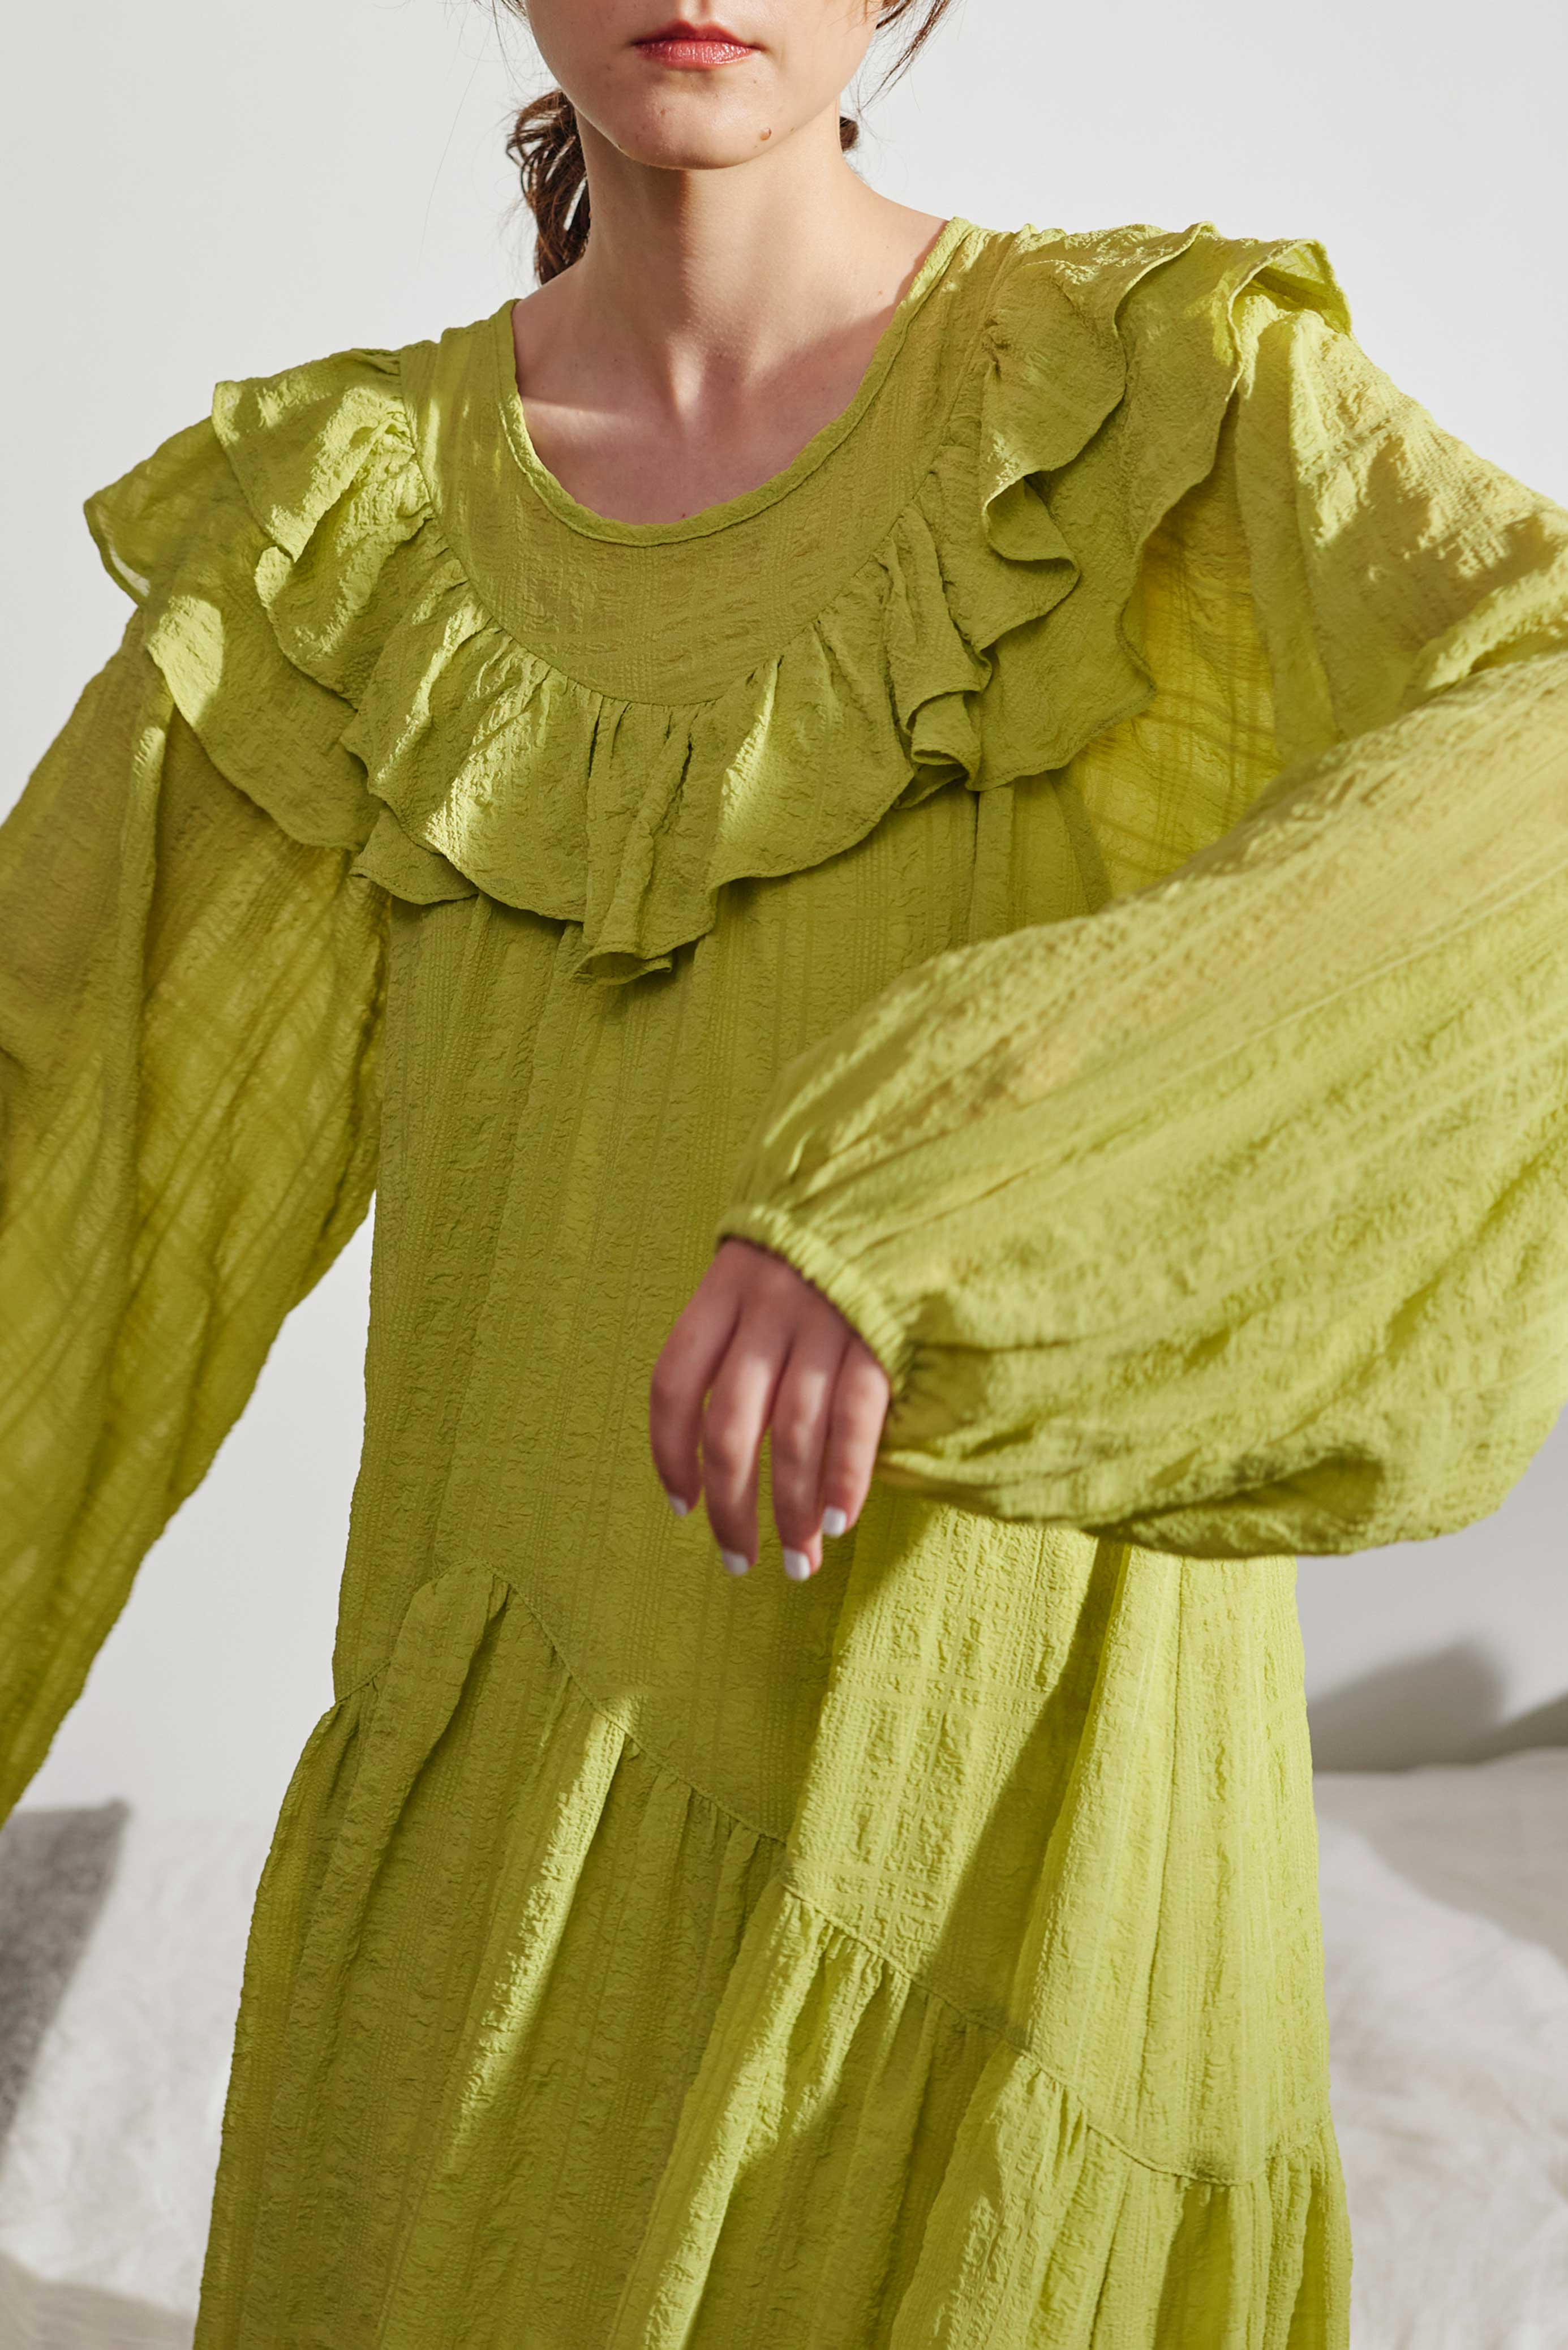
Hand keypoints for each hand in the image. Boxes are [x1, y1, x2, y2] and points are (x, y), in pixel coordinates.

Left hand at [649, 1237, 891, 1579]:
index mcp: (721, 1291)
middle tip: (741, 1561)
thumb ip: (733, 1331)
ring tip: (800, 1561)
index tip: (682, 1507)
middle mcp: (765, 1310)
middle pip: (731, 1428)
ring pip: (794, 1434)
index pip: (673, 1386)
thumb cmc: (819, 1238)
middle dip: (733, 1508)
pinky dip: (845, 1476)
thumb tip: (722, 1434)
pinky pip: (856, 1417)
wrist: (893, 1170)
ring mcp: (824, 1322)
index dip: (670, 1455)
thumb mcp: (755, 1265)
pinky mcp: (880, 1334)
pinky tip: (841, 1520)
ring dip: (794, 1509)